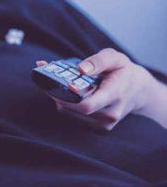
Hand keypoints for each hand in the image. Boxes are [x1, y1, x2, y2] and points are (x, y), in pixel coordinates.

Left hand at [38, 48, 165, 130]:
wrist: (137, 91)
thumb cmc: (122, 71)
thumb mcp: (115, 58)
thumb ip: (98, 61)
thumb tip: (81, 69)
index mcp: (114, 96)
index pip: (87, 105)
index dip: (69, 98)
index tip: (59, 86)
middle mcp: (110, 114)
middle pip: (73, 109)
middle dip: (58, 94)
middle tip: (50, 78)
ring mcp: (103, 124)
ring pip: (69, 113)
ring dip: (59, 99)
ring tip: (59, 85)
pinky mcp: (97, 128)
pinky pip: (72, 117)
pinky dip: (65, 105)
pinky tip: (68, 95)